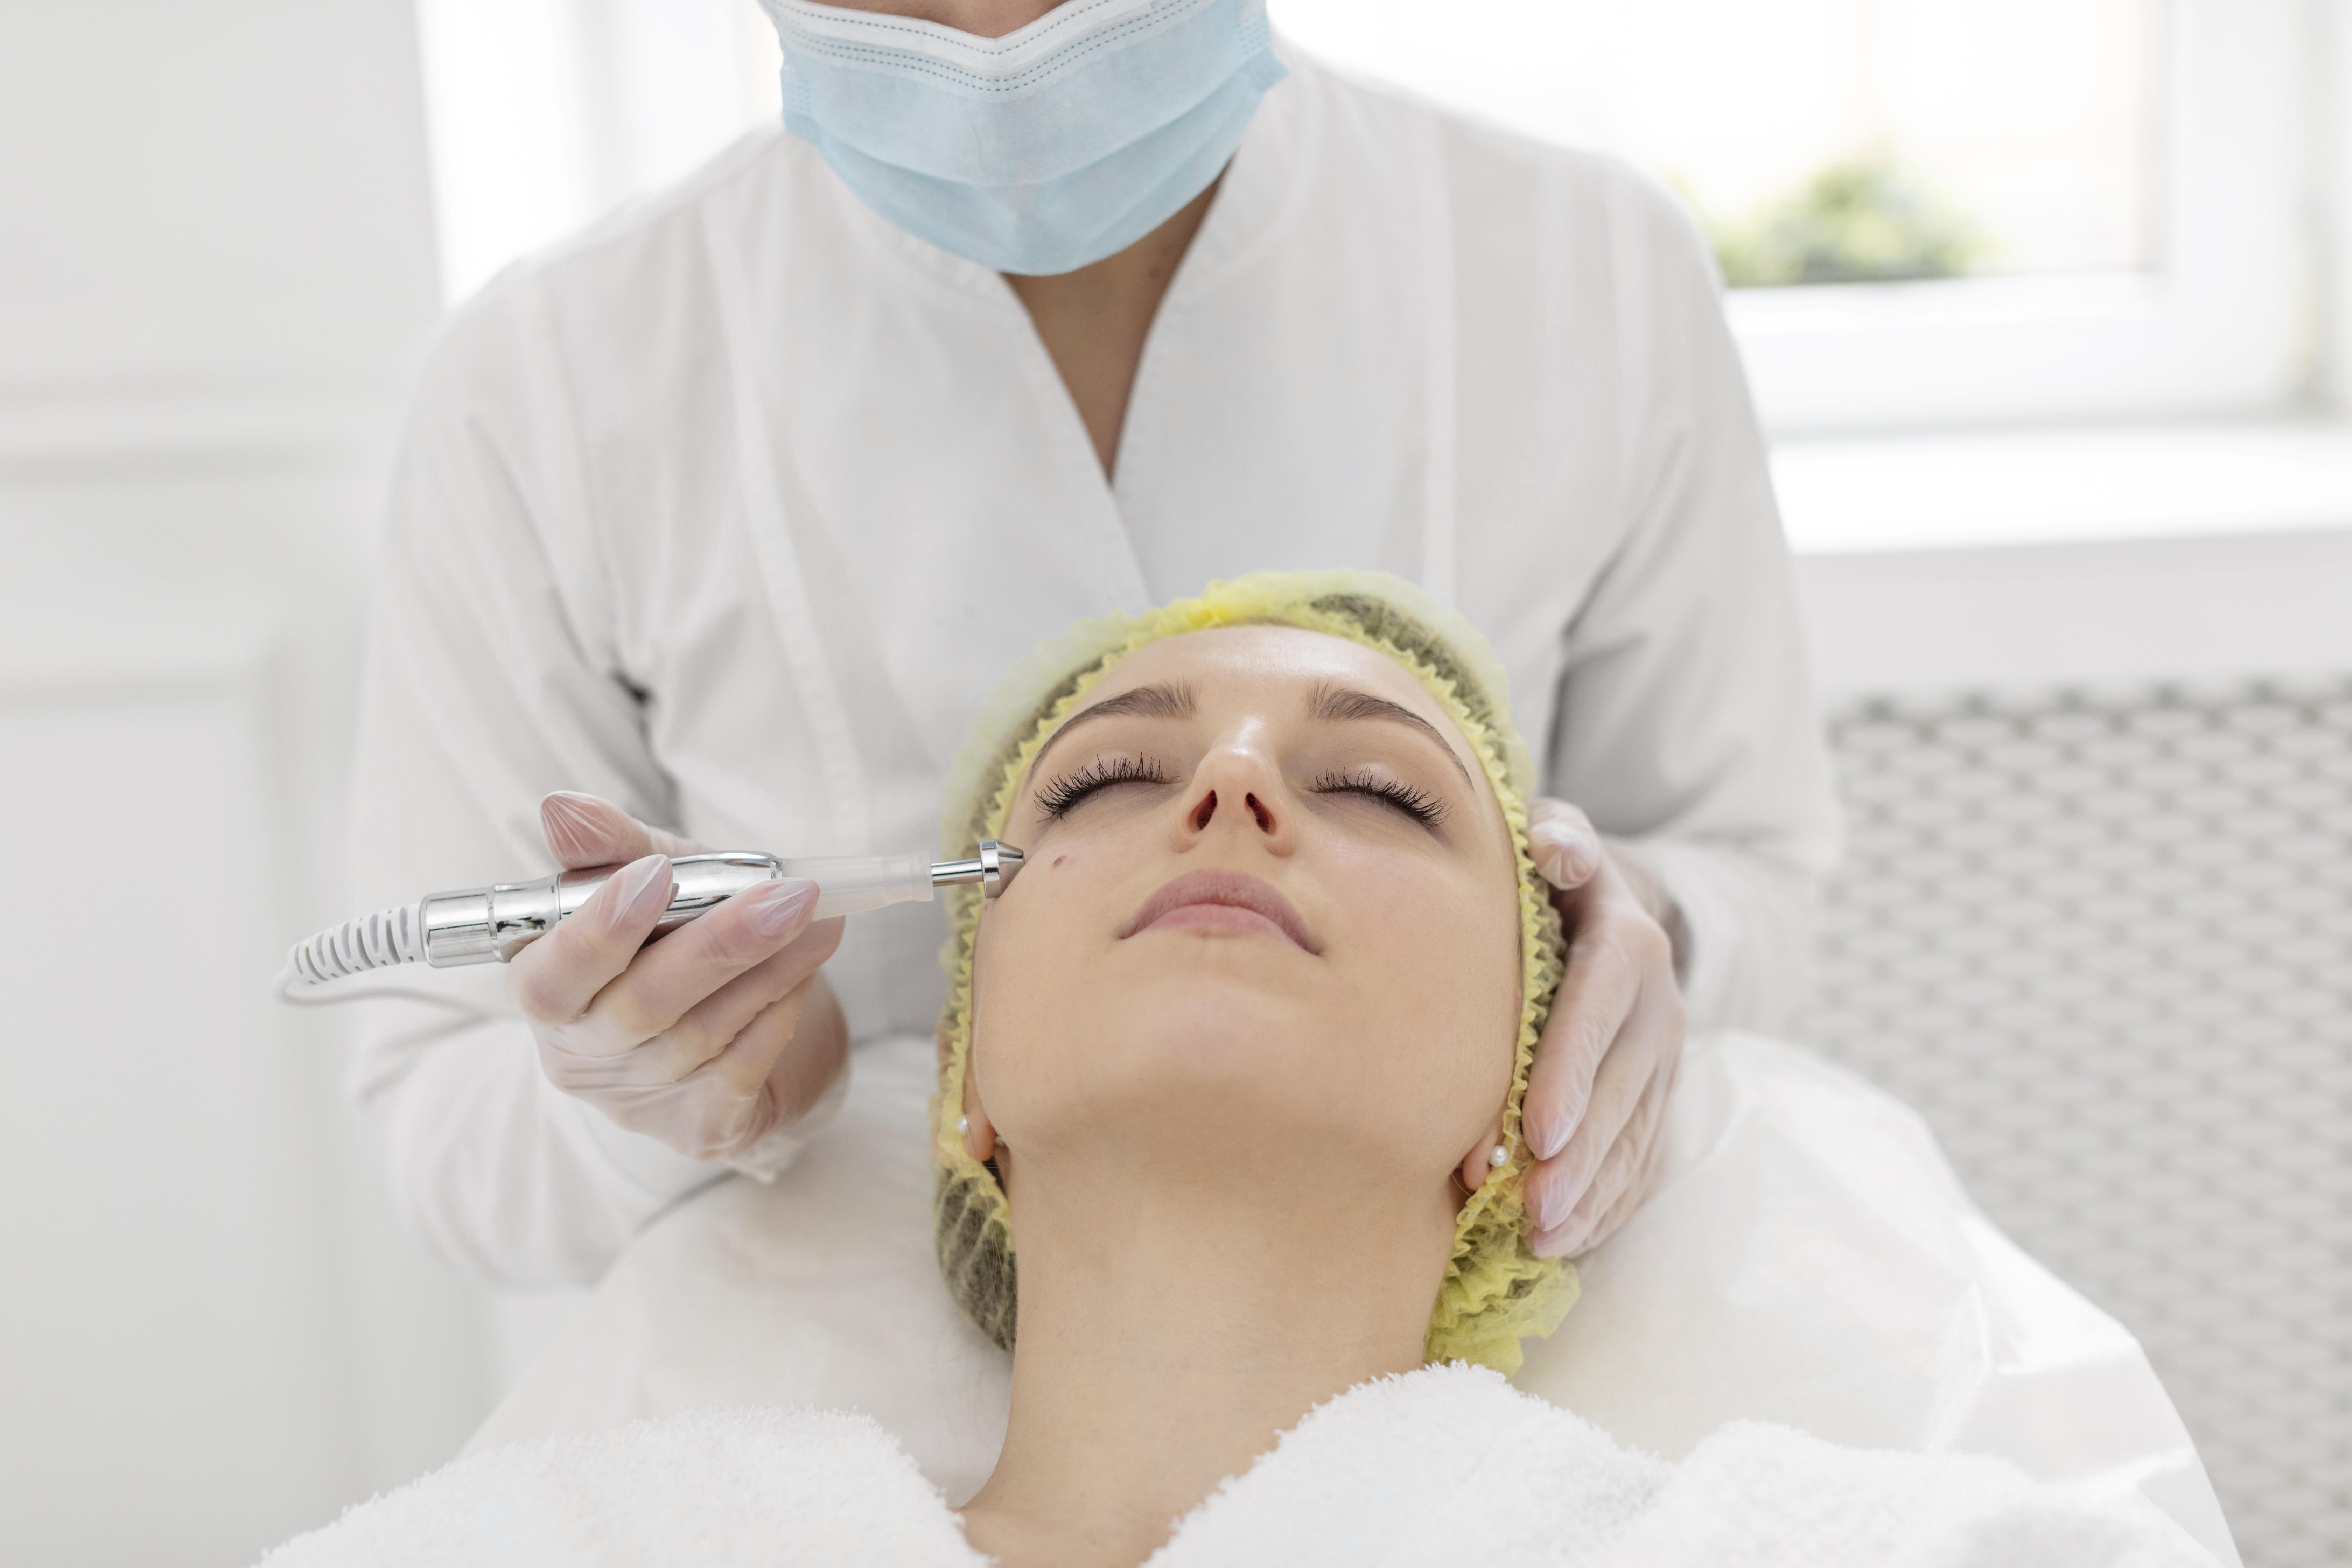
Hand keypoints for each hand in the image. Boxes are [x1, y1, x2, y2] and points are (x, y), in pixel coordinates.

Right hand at [507, 792, 848, 1164]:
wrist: (751, 1009)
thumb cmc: (683, 934)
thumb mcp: (655, 874)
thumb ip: (612, 846)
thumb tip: (563, 809)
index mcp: (548, 990)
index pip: (549, 979)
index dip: (597, 932)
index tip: (657, 874)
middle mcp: (581, 1056)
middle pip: (640, 1006)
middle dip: (719, 944)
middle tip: (789, 895)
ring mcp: (638, 1100)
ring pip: (702, 1034)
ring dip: (771, 969)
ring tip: (818, 917)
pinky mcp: (700, 1129)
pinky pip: (742, 1070)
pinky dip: (778, 1014)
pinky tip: (806, 972)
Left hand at [1517, 798, 1686, 1257]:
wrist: (1615, 906)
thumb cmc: (1557, 878)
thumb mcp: (1560, 841)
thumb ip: (1559, 841)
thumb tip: (1553, 849)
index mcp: (1629, 946)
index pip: (1600, 1011)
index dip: (1572, 1071)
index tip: (1537, 1131)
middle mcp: (1659, 1009)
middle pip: (1622, 1090)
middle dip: (1581, 1156)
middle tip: (1535, 1209)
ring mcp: (1665, 1061)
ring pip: (1635, 1136)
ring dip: (1594, 1194)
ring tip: (1544, 1241)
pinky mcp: (1659, 1098)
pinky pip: (1642, 1159)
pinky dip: (1610, 1205)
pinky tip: (1569, 1243)